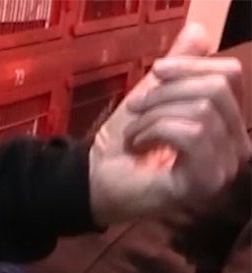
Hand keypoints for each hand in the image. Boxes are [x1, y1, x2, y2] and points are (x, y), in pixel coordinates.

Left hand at [89, 22, 250, 225]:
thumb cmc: (124, 143)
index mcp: (228, 123)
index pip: (230, 75)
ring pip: (203, 110)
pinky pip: (192, 133)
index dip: (190, 65)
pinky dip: (155, 131)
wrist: (94, 180)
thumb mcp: (152, 95)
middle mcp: (236, 147)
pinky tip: (139, 145)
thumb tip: (197, 32)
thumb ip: (179, 66)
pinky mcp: (205, 182)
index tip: (155, 72)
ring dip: (154, 115)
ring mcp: (224, 167)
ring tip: (134, 131)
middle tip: (135, 109)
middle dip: (166, 91)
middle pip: (217, 89)